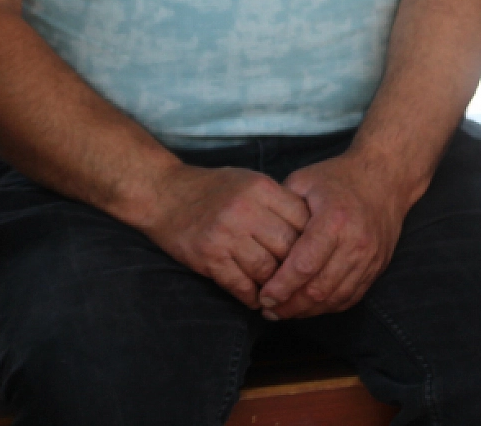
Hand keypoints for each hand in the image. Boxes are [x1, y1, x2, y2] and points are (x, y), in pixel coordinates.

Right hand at [141, 165, 310, 308]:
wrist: (164, 193)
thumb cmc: (213, 188)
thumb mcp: (249, 181)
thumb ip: (278, 201)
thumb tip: (310, 229)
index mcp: (261, 189)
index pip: (302, 219)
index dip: (313, 240)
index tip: (315, 253)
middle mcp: (246, 211)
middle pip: (288, 247)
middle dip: (297, 266)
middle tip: (301, 279)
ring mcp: (226, 235)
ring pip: (267, 270)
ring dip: (275, 286)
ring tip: (279, 292)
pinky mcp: (208, 256)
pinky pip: (240, 285)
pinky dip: (252, 297)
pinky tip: (256, 299)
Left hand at [259, 153, 408, 319]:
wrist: (385, 179)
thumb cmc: (339, 178)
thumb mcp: (304, 180)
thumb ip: (279, 208)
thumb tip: (256, 238)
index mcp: (334, 219)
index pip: (303, 265)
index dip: (281, 286)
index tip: (263, 296)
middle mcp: (355, 242)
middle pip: (319, 288)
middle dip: (290, 305)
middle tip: (268, 309)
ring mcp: (369, 257)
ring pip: (334, 298)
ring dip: (307, 310)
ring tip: (284, 312)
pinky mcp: (377, 267)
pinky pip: (351, 297)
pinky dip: (327, 307)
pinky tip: (309, 306)